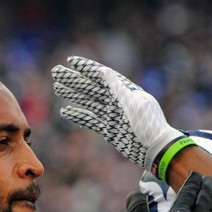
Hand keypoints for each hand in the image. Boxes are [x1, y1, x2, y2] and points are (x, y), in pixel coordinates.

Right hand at [52, 56, 191, 177]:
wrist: (155, 150)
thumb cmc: (149, 126)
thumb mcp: (133, 104)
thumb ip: (117, 88)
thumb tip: (104, 71)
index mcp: (126, 91)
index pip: (103, 76)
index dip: (87, 68)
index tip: (71, 61)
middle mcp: (118, 101)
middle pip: (92, 87)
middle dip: (74, 80)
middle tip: (56, 72)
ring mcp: (112, 116)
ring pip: (88, 102)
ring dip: (73, 94)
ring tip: (57, 87)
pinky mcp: (109, 130)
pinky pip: (90, 120)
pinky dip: (78, 115)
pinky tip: (65, 110)